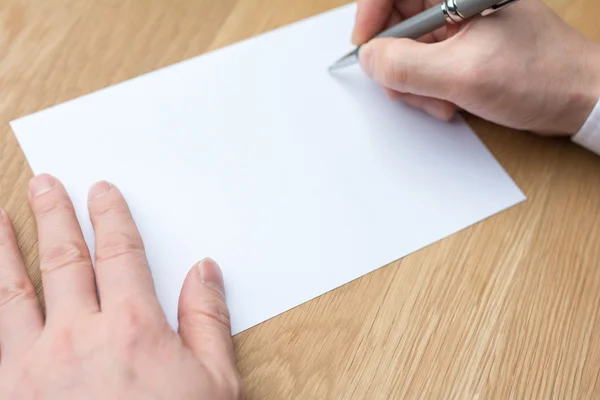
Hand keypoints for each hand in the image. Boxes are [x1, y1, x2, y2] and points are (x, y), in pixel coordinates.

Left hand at [0, 175, 243, 399]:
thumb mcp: (215, 384)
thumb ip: (208, 320)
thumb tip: (205, 271)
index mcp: (132, 327)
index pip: (119, 253)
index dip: (110, 217)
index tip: (101, 192)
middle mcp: (77, 336)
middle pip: (64, 259)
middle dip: (55, 215)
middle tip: (45, 184)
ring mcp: (32, 368)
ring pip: (14, 292)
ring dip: (5, 249)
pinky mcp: (7, 393)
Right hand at [352, 0, 599, 134]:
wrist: (579, 99)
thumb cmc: (539, 77)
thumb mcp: (463, 74)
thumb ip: (406, 66)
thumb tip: (369, 59)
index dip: (370, 14)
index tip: (365, 45)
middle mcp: (455, 3)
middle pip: (396, 21)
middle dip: (394, 61)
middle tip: (404, 88)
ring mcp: (458, 28)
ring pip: (406, 50)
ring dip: (412, 83)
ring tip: (439, 102)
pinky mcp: (461, 50)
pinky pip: (424, 67)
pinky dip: (427, 90)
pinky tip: (448, 104)